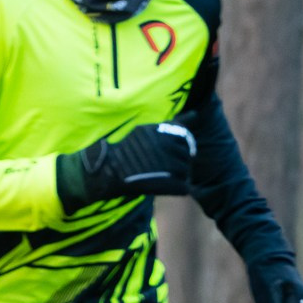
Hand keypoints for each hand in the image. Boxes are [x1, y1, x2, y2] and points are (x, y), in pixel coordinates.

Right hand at [56, 122, 196, 210]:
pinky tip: (163, 186)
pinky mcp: (165, 184)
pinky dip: (176, 188)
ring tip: (160, 176)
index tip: (169, 151)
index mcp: (161, 132)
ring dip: (178, 175)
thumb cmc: (123, 150)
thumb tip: (197, 114)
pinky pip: (182, 187)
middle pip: (187, 156)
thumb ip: (174, 124)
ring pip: (185, 172)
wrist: (105, 171)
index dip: (180, 146)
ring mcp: (165, 166)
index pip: (185, 138)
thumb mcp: (146, 131)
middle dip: (179, 161)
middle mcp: (165, 147)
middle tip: (162, 166)